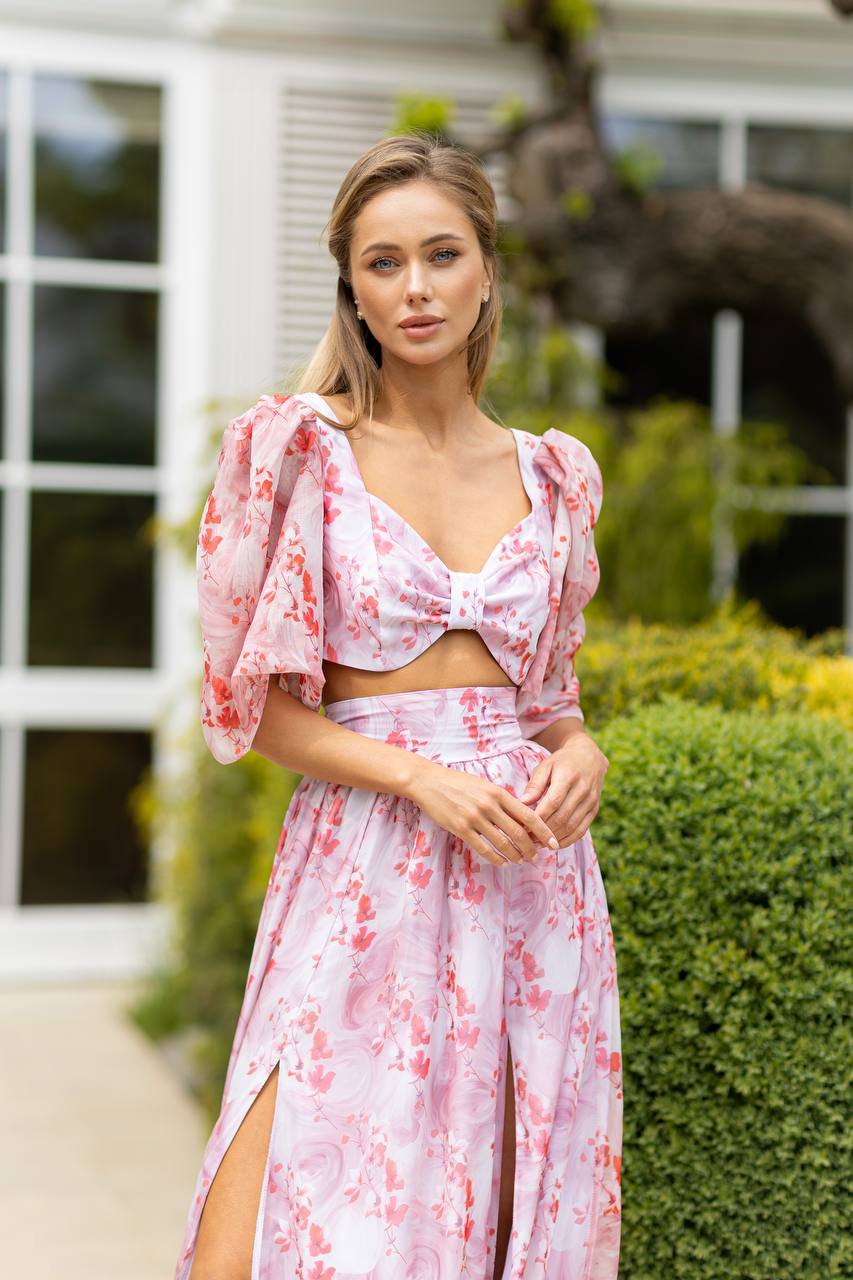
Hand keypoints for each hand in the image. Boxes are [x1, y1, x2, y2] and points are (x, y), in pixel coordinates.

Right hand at [408, 759, 560, 867]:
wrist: (429, 782)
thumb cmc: (459, 783)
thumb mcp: (484, 786)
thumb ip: (502, 800)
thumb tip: (522, 818)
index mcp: (498, 792)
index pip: (528, 815)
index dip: (544, 831)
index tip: (554, 842)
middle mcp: (489, 805)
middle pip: (518, 832)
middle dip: (531, 847)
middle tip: (537, 856)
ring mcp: (474, 818)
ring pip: (502, 843)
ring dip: (515, 855)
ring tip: (521, 860)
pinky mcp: (461, 828)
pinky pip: (483, 848)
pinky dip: (496, 858)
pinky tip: (502, 862)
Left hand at [519, 733, 608, 846]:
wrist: (590, 756)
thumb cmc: (562, 762)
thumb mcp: (545, 766)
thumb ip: (534, 785)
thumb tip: (522, 803)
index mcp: (568, 776)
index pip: (552, 802)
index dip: (538, 817)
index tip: (523, 827)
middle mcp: (582, 789)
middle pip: (562, 817)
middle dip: (544, 831)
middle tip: (528, 840)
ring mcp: (591, 800)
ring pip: (572, 826)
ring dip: (554, 838)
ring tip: (538, 843)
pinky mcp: (595, 809)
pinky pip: (582, 830)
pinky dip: (568, 840)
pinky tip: (555, 844)